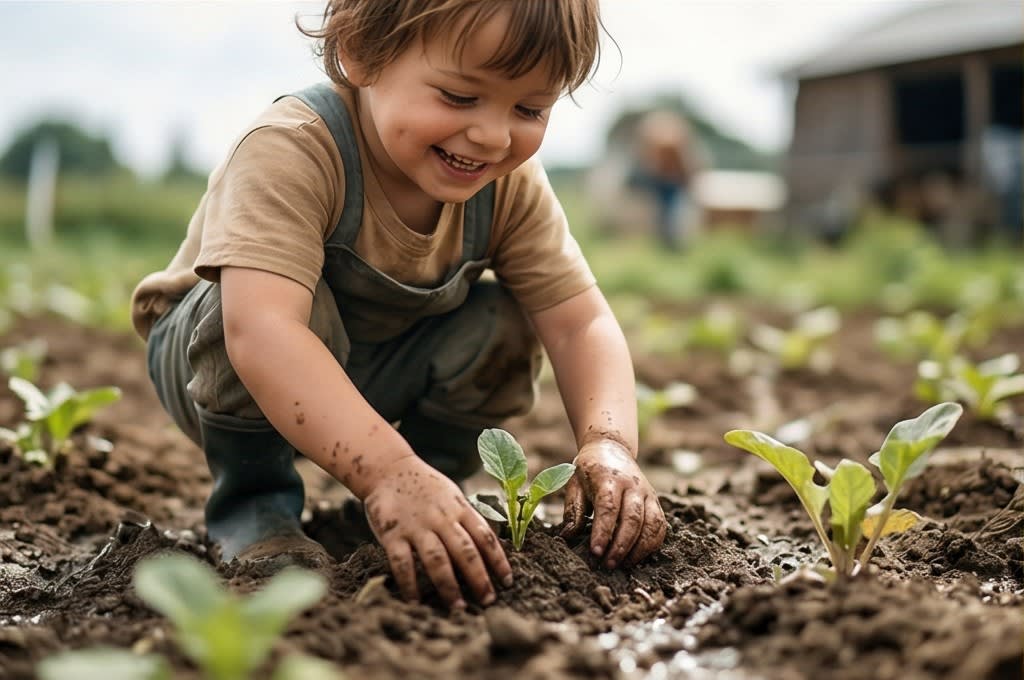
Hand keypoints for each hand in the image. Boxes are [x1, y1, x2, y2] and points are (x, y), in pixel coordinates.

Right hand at [363, 457, 512, 608]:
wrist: (388, 468)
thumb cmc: (425, 487)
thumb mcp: (452, 496)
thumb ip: (467, 519)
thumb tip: (489, 549)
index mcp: (459, 508)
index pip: (485, 536)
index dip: (499, 560)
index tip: (507, 581)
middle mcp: (441, 517)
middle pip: (465, 551)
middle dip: (479, 578)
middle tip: (488, 601)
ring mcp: (416, 526)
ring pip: (437, 559)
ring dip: (449, 585)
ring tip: (459, 608)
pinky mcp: (392, 533)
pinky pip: (402, 562)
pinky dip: (409, 584)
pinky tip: (415, 602)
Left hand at [560, 439, 666, 567]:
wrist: (612, 448)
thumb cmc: (589, 470)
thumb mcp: (574, 484)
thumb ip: (573, 509)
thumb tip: (568, 536)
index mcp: (608, 478)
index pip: (608, 507)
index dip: (603, 531)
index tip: (595, 552)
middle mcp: (632, 485)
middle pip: (632, 518)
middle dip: (621, 545)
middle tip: (609, 564)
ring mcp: (647, 493)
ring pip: (651, 524)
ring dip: (639, 548)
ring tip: (623, 564)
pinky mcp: (655, 501)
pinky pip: (660, 525)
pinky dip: (652, 543)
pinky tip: (638, 556)